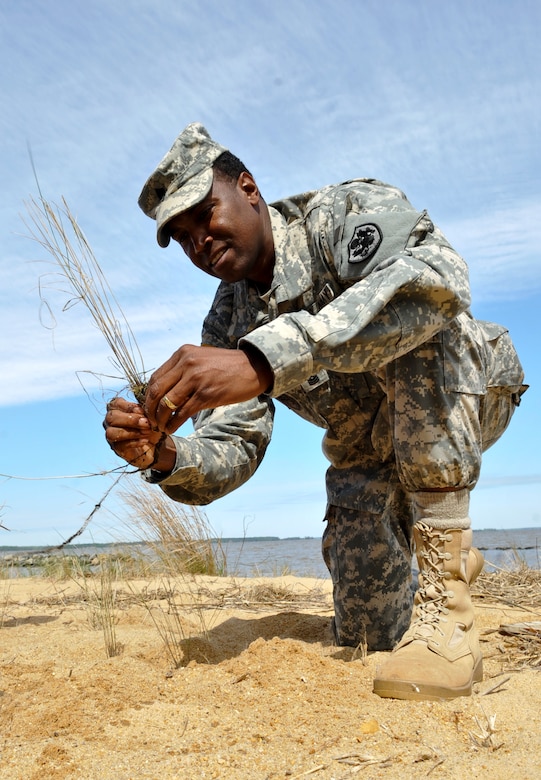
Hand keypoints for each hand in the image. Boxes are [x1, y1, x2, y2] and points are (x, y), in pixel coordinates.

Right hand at [104, 397, 173, 470]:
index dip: (128, 407)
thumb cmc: (151, 425)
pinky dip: (134, 442)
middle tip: (146, 423)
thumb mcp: (149, 415)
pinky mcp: (116, 448)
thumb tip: (140, 410)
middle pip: (111, 418)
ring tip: (147, 433)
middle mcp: (110, 421)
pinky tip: (145, 441)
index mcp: (117, 408)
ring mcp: (111, 435)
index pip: (116, 403)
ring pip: (111, 432)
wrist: (156, 444)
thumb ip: (144, 410)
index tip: (142, 411)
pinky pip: (120, 445)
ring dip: (131, 432)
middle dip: (130, 420)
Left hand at [144, 344, 272, 433]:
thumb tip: (163, 389)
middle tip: (150, 421)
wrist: (253, 367)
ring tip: (160, 427)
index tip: (148, 408)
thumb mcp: (201, 358)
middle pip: (157, 390)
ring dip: (160, 419)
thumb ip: (182, 368)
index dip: (148, 396)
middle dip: (150, 409)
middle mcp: (187, 363)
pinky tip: (171, 429)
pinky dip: (173, 423)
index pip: (155, 377)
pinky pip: (182, 412)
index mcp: (183, 353)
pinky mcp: (206, 394)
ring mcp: (196, 379)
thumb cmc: (227, 366)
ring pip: (167, 403)